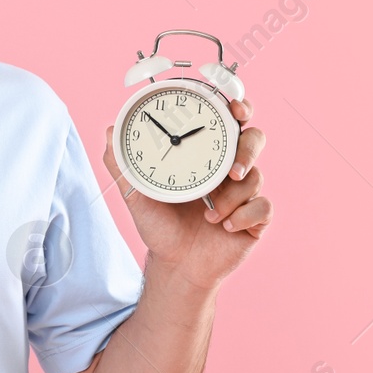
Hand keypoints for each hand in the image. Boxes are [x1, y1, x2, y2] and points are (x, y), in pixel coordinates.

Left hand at [103, 97, 270, 292]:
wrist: (175, 263)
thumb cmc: (159, 225)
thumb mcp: (136, 193)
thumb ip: (122, 164)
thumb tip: (109, 131)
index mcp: (205, 155)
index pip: (227, 122)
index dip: (238, 108)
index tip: (234, 108)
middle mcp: (228, 169)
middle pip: (254, 139)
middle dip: (248, 148)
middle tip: (232, 167)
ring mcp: (244, 193)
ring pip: (255, 176)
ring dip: (232, 195)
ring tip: (210, 213)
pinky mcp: (255, 218)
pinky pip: (263, 207)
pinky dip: (244, 215)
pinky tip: (225, 226)